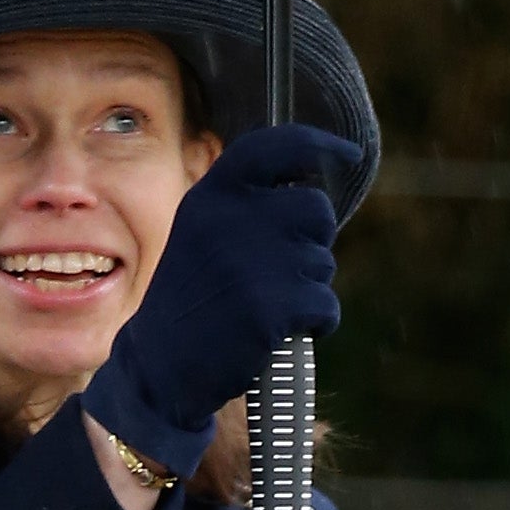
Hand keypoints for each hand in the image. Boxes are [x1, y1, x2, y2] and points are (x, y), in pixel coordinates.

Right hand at [87, 124, 345, 477]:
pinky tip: (287, 331)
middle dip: (313, 242)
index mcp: (212, 196)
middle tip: (285, 272)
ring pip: (322, 262)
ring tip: (271, 306)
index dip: (318, 144)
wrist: (161, 366)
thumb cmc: (194, 300)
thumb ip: (247, 209)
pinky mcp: (270, 307)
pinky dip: (318, 322)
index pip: (274, 147)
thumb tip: (313, 199)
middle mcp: (231, 219)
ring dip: (310, 288)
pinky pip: (325, 305)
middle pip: (315, 210)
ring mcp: (250, 262)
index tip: (347, 154)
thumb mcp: (204, 235)